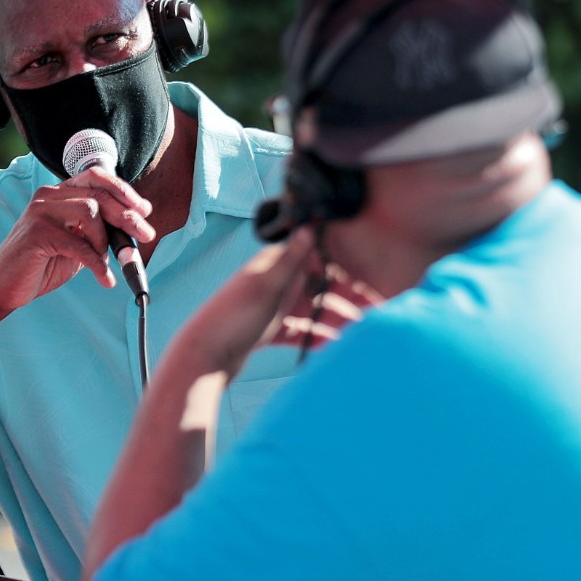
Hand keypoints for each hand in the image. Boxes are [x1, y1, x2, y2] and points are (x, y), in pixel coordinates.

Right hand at [0, 165, 154, 314]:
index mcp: (58, 194)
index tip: (144, 210)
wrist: (3, 288)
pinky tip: (104, 279)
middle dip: (127, 215)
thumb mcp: (77, 245)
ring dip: (106, 240)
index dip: (123, 191)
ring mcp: (40, 212)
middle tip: (146, 234)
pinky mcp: (37, 234)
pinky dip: (97, 265)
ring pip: (90, 212)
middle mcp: (48, 196)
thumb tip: (133, 229)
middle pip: (99, 193)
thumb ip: (98, 232)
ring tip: (104, 262)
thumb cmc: (40, 266)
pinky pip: (79, 245)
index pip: (96, 178)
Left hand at [168, 227, 378, 379]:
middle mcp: (273, 282)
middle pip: (317, 287)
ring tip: (363, 333)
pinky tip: (337, 348)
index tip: (373, 281)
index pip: (316, 259)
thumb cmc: (233, 318)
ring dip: (336, 320)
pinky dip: (317, 338)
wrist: (203, 358)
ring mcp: (270, 308)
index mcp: (272, 266)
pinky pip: (299, 332)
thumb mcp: (266, 287)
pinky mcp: (267, 331)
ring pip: (312, 311)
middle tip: (378, 312)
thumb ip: (290, 258)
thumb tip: (311, 223)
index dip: (344, 270)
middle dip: (346, 298)